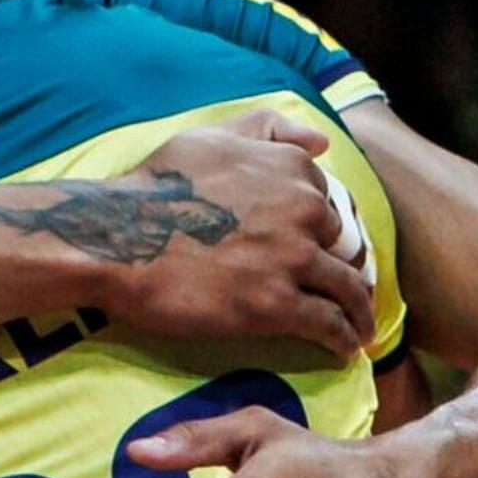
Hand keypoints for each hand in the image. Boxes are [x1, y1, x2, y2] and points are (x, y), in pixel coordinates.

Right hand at [105, 118, 376, 357]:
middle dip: (346, 270)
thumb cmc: (155, 186)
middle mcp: (303, 209)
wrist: (119, 238)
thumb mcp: (212, 137)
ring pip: (347, 289)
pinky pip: (328, 323)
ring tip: (358, 329)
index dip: (327, 232)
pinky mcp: (276, 305)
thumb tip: (320, 142)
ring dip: (358, 312)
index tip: (326, 251)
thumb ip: (267, 128)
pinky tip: (345, 349)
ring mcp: (292, 259)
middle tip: (344, 294)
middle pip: (344, 247)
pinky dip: (343, 338)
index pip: (331, 203)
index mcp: (291, 168)